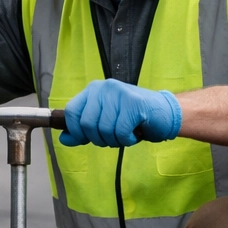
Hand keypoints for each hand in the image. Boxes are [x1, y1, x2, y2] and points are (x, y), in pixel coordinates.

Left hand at [59, 79, 181, 146]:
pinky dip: (127, 139)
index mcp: (93, 90)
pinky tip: (134, 133)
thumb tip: (63, 139)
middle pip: (86, 124)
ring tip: (126, 133)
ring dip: (115, 140)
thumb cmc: (133, 119)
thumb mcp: (104, 124)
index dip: (76, 131)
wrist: (164, 114)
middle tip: (114, 136)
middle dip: (99, 139)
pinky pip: (120, 131)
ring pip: (103, 129)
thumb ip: (83, 131)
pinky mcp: (133, 103)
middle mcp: (104, 88)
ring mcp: (118, 93)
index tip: (88, 138)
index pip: (71, 112)